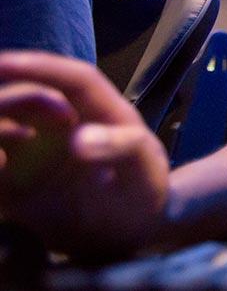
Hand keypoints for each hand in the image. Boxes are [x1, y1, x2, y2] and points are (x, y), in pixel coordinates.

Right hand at [0, 51, 169, 256]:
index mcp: (101, 111)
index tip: (2, 63)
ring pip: (0, 124)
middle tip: (11, 142)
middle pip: (24, 95)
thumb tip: (79, 139)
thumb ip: (120, 150)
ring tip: (0, 161)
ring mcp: (36, 149)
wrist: (128, 232)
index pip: (73, 79)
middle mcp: (62, 123)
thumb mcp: (142, 172)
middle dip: (5, 102)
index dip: (40, 67)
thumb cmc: (142, 193)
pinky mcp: (14, 179)